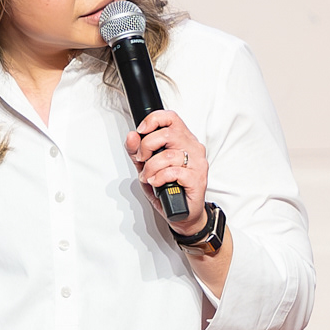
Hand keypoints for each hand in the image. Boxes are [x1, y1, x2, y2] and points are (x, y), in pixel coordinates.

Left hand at [125, 109, 208, 232]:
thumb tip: (131, 136)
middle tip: (141, 159)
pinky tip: (157, 183)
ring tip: (148, 176)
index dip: (153, 121)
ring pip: (168, 155)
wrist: (182, 212)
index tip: (141, 132)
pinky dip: (159, 178)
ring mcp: (197, 163)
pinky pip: (174, 172)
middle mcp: (193, 148)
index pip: (171, 118)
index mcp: (183, 139)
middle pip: (168, 134)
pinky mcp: (197, 179)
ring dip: (151, 168)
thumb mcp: (146, 166)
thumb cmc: (168, 187)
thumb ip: (137, 151)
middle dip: (146, 147)